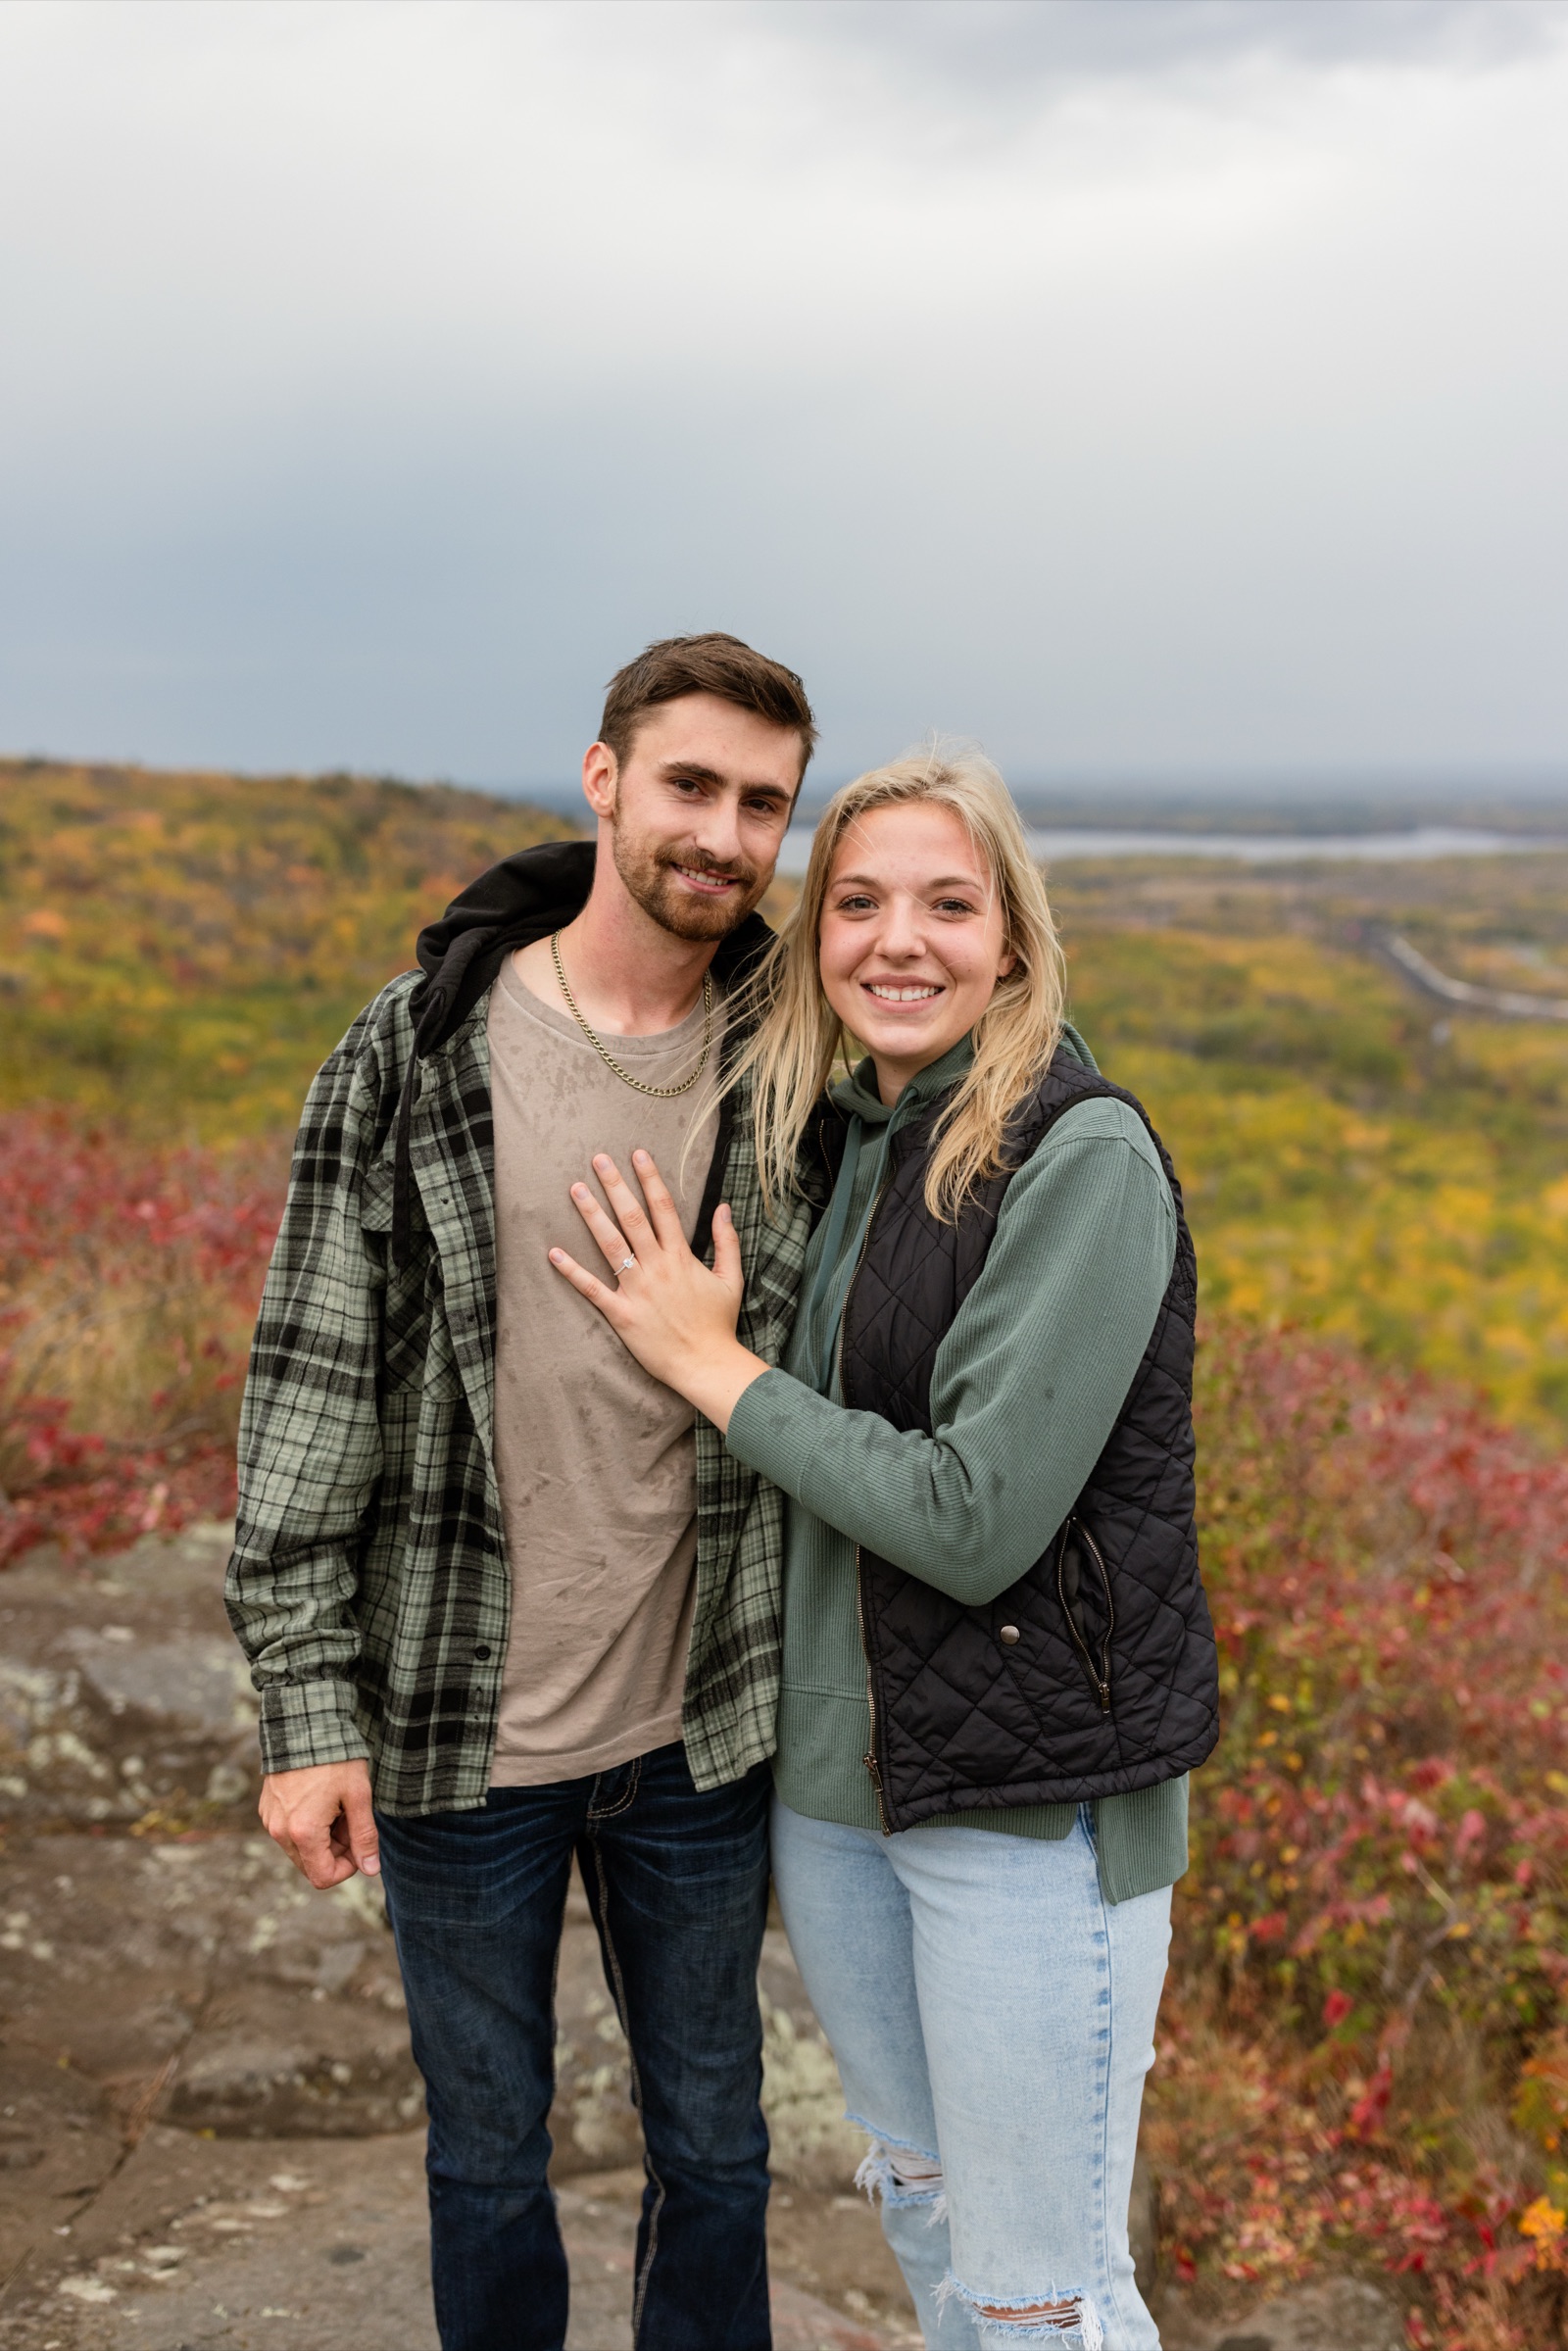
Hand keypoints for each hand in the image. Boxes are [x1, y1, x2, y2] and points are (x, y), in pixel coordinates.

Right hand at [259, 1759, 379, 1888]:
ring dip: (322, 1838)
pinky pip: (288, 1832)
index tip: (359, 1843)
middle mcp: (280, 1832)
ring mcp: (270, 1820)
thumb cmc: (335, 1759)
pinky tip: (320, 1800)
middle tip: (350, 1819)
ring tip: (337, 1807)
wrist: (303, 1723)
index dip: (348, 1868)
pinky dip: (307, 1826)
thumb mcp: (358, 1796)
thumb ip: (365, 1836)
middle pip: (311, 1865)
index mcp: (303, 1832)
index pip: (324, 1877)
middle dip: (336, 1851)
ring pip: (300, 1849)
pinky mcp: (266, 1809)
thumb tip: (371, 1869)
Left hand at [548, 1149, 768, 1432]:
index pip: (663, 1208)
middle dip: (614, 1185)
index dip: (650, 1178)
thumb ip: (727, 1241)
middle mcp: (657, 1267)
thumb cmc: (718, 1324)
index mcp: (681, 1256)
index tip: (638, 1153)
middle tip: (598, 1159)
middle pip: (632, 1218)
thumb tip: (723, 1207)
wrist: (707, 1364)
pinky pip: (593, 1289)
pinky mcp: (622, 1314)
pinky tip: (554, 1252)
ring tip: (575, 1189)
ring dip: (591, 1215)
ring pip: (610, 1244)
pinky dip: (572, 1271)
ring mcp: (637, 1290)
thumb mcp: (731, 1278)